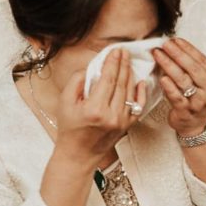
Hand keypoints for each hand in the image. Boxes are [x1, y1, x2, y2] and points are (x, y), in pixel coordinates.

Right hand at [53, 48, 145, 167]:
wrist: (78, 154)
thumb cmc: (70, 128)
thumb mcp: (65, 102)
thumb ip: (77, 81)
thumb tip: (93, 67)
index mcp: (95, 109)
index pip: (108, 79)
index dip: (113, 63)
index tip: (115, 51)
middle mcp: (111, 116)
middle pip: (121, 84)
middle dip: (123, 64)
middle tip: (124, 51)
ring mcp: (122, 122)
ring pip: (129, 92)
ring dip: (130, 75)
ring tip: (128, 61)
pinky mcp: (127, 126)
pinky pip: (137, 106)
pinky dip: (140, 93)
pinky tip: (140, 82)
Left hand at [152, 38, 205, 136]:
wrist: (195, 126)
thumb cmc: (196, 100)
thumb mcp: (201, 83)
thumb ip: (193, 68)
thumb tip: (175, 46)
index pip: (203, 61)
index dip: (189, 49)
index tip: (176, 40)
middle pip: (194, 69)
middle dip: (178, 54)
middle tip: (166, 44)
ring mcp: (199, 102)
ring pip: (184, 81)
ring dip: (170, 65)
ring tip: (158, 55)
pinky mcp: (186, 112)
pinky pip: (177, 97)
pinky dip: (169, 87)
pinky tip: (162, 77)